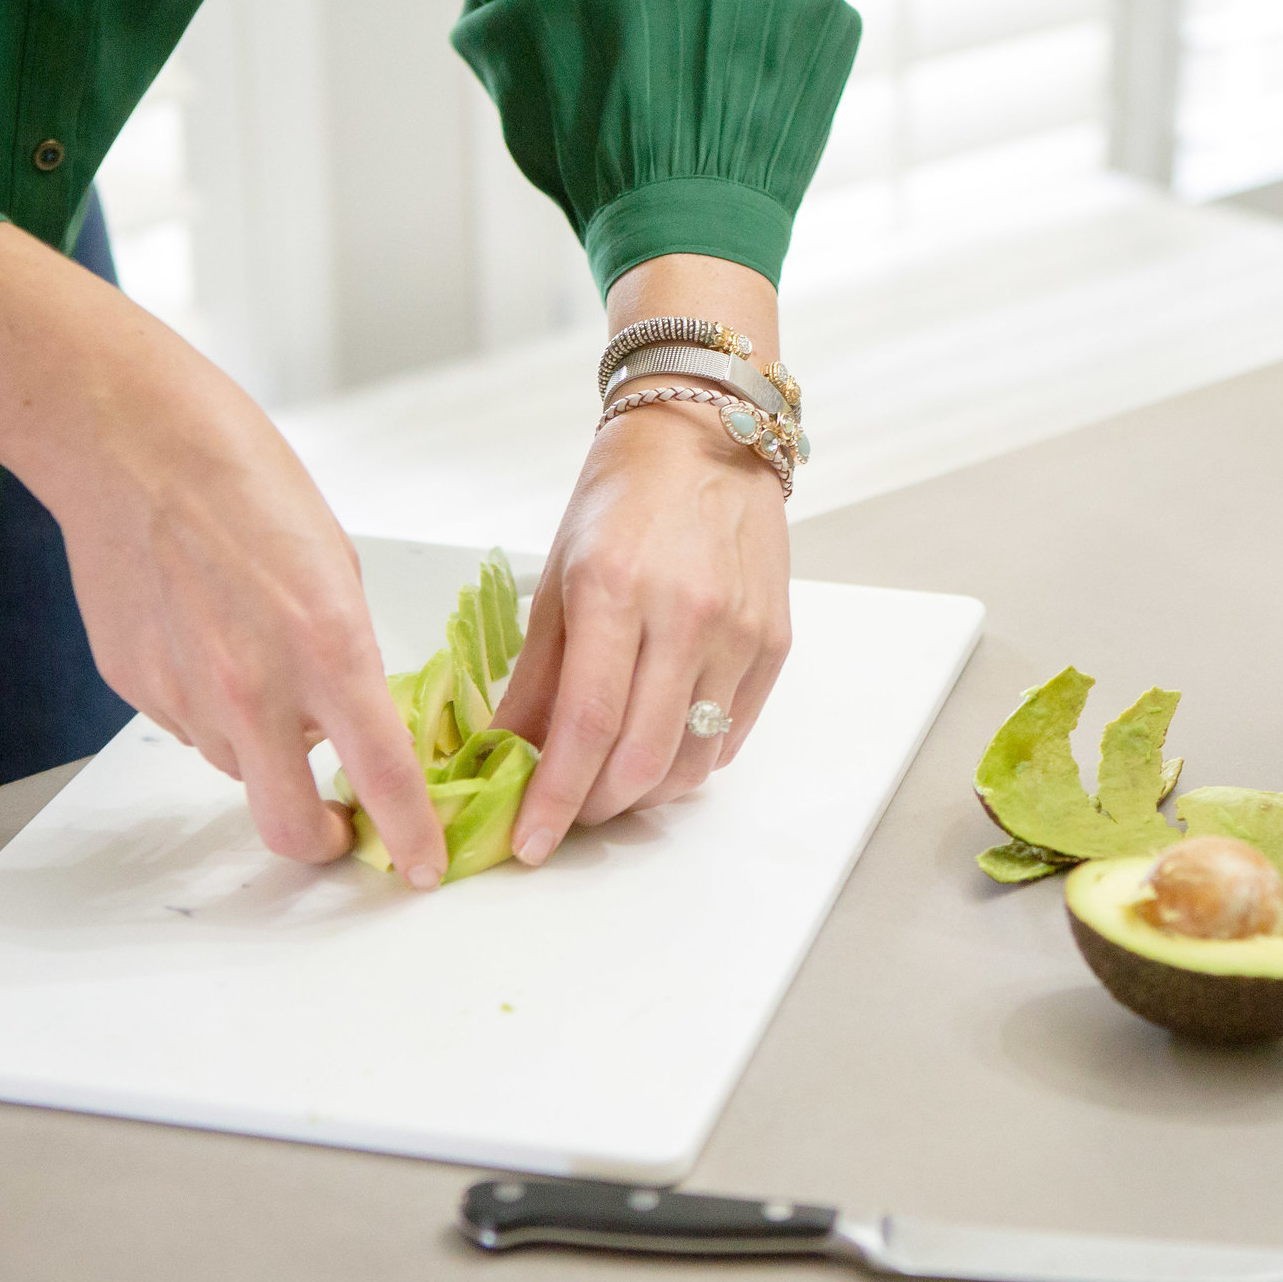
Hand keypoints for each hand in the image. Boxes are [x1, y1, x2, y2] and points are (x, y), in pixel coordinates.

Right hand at [0, 223, 449, 884]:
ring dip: (266, 758)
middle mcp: (254, 688)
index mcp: (328, 647)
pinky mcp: (137, 687)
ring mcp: (187, 695)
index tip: (427, 865)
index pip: (385, 778)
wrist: (129, 442)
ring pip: (240, 773)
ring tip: (265, 676)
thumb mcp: (336, 568)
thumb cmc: (246, 481)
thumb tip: (345, 723)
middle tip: (346, 829)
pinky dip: (215, 715)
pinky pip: (192, 731)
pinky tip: (210, 643)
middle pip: (292, 828)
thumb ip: (346, 658)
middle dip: (328, 844)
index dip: (412, 836)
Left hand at [489, 255, 793, 863]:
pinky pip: (731, 735)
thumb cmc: (623, 498)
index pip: (584, 727)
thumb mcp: (558, 574)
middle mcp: (684, 617)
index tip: (530, 844)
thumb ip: (538, 672)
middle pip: (642, 760)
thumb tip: (509, 753)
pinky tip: (660, 750)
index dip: (555, 799)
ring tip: (610, 786)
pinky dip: (691, 762)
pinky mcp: (774, 642)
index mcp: (615, 592)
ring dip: (645, 795)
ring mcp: (738, 633)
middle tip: (566, 816)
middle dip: (596, 808)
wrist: (707, 437)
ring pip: (693, 762)